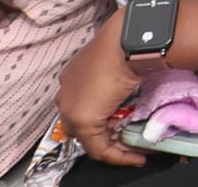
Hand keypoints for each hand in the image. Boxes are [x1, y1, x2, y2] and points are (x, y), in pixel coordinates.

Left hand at [57, 17, 152, 168]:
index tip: (118, 124)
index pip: (81, 105)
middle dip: (101, 133)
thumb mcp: (114, 59)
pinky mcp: (83, 121)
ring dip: (110, 145)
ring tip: (130, 149)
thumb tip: (125, 86)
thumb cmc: (124, 43)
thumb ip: (111, 77)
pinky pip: (98, 147)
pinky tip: (132, 157)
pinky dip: (117, 155)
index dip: (101, 117)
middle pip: (79, 125)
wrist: (126, 40)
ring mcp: (71, 108)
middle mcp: (65, 94)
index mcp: (70, 77)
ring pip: (88, 138)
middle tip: (123, 137)